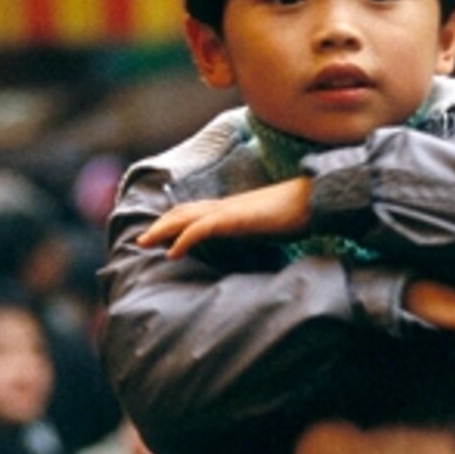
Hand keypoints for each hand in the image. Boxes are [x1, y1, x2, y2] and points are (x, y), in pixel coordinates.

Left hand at [135, 178, 315, 257]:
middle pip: (183, 211)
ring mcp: (228, 210)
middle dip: (160, 224)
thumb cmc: (296, 214)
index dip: (175, 220)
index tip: (160, 233)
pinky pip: (201, 229)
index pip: (195, 210)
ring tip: (144, 243)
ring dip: (161, 230)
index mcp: (232, 207)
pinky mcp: (233, 219)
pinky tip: (171, 253)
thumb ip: (253, 231)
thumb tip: (249, 242)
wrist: (313, 200)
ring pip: (184, 217)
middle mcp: (225, 205)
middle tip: (141, 240)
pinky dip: (182, 239)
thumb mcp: (267, 225)